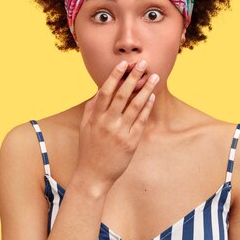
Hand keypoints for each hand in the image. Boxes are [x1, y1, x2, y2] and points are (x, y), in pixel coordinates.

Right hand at [74, 60, 158, 191]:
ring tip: (153, 77)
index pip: (105, 91)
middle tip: (142, 64)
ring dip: (146, 89)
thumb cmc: (89, 150)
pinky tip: (152, 97)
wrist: (93, 175)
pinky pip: (141, 121)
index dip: (115, 76)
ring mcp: (120, 133)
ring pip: (135, 106)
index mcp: (95, 118)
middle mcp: (107, 123)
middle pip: (122, 95)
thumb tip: (99, 91)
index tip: (123, 64)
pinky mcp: (131, 142)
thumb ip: (91, 109)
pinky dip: (147, 107)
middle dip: (133, 77)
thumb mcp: (85, 127)